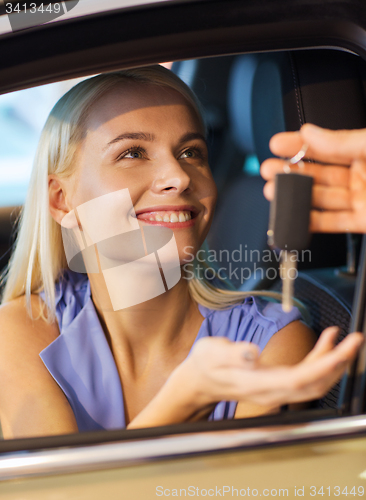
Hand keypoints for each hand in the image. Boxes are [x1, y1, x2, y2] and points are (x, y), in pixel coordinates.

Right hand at [127, 328, 362, 428]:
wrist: (200, 379)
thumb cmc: (205, 364)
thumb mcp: (210, 352)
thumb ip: (231, 353)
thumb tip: (252, 353)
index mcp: (257, 384)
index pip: (300, 379)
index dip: (325, 365)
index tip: (343, 348)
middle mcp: (271, 391)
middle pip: (314, 385)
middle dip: (339, 364)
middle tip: (355, 340)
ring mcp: (276, 389)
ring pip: (314, 382)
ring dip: (334, 363)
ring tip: (346, 339)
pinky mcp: (277, 382)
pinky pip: (305, 375)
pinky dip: (320, 360)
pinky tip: (325, 342)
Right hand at [260, 123, 365, 232]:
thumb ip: (343, 141)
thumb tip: (310, 133)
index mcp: (364, 152)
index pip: (325, 147)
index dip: (299, 145)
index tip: (277, 144)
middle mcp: (361, 175)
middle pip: (317, 175)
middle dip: (289, 172)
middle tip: (268, 170)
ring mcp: (361, 200)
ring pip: (320, 199)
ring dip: (294, 196)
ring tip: (273, 192)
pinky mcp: (363, 222)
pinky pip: (333, 223)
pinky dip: (311, 222)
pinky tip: (295, 216)